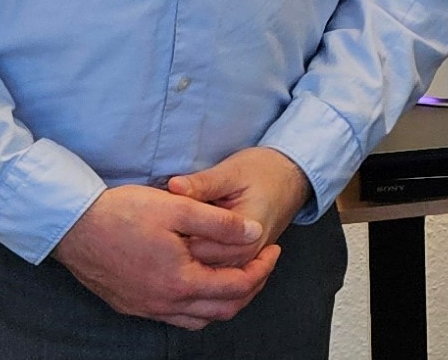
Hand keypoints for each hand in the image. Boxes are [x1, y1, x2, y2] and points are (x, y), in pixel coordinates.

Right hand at [51, 184, 279, 329]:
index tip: (273, 248)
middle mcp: (164, 303)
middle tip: (262, 263)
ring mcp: (145, 308)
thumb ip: (221, 224)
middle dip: (251, 288)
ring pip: (199, 319)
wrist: (72, 226)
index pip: (237, 287)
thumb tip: (254, 234)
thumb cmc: (123, 213)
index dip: (262, 268)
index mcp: (181, 282)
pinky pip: (175, 317)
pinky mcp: (130, 304)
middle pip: (223, 310)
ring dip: (224, 300)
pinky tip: (198, 282)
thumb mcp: (178, 208)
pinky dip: (197, 305)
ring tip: (236, 273)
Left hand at [165, 147, 313, 266]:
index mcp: (246, 232)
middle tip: (158, 233)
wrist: (289, 179)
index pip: (199, 247)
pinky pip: (214, 275)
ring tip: (170, 239)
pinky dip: (196, 264)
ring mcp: (245, 263)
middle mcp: (248, 255)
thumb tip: (174, 187)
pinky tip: (184, 247)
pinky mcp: (241, 264)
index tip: (158, 222)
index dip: (173, 236)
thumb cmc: (262, 172)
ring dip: (184, 260)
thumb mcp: (232, 171)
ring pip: (205, 275)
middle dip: (175, 251)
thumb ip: (203, 183)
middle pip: (199, 267)